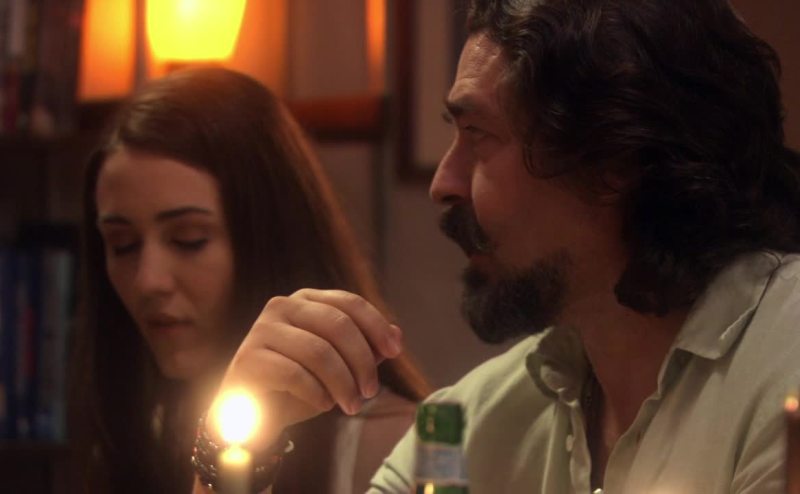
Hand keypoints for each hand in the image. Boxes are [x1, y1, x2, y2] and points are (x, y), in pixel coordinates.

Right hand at [214, 289, 403, 449]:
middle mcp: (282, 306)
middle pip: (338, 325)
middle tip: (370, 392)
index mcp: (306, 300)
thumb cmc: (299, 386)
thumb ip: (366, 349)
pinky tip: (322, 404)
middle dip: (362, 361)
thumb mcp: (340, 367)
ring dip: (343, 383)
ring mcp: (262, 330)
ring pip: (319, 351)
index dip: (376, 326)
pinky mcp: (248, 359)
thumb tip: (398, 334)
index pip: (349, 303)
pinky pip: (294, 374)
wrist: (252, 416)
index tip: (396, 352)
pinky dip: (317, 393)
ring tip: (351, 405)